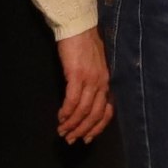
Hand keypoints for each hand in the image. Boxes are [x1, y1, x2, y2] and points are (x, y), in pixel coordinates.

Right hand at [55, 27, 113, 142]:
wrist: (78, 28)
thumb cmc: (85, 46)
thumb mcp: (95, 67)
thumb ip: (93, 83)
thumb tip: (85, 101)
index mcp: (107, 82)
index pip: (107, 112)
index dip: (97, 127)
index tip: (87, 138)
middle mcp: (102, 83)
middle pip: (95, 114)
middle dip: (82, 130)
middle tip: (70, 140)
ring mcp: (90, 79)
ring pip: (83, 110)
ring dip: (72, 124)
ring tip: (62, 131)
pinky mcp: (77, 75)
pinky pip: (72, 99)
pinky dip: (67, 111)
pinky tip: (60, 117)